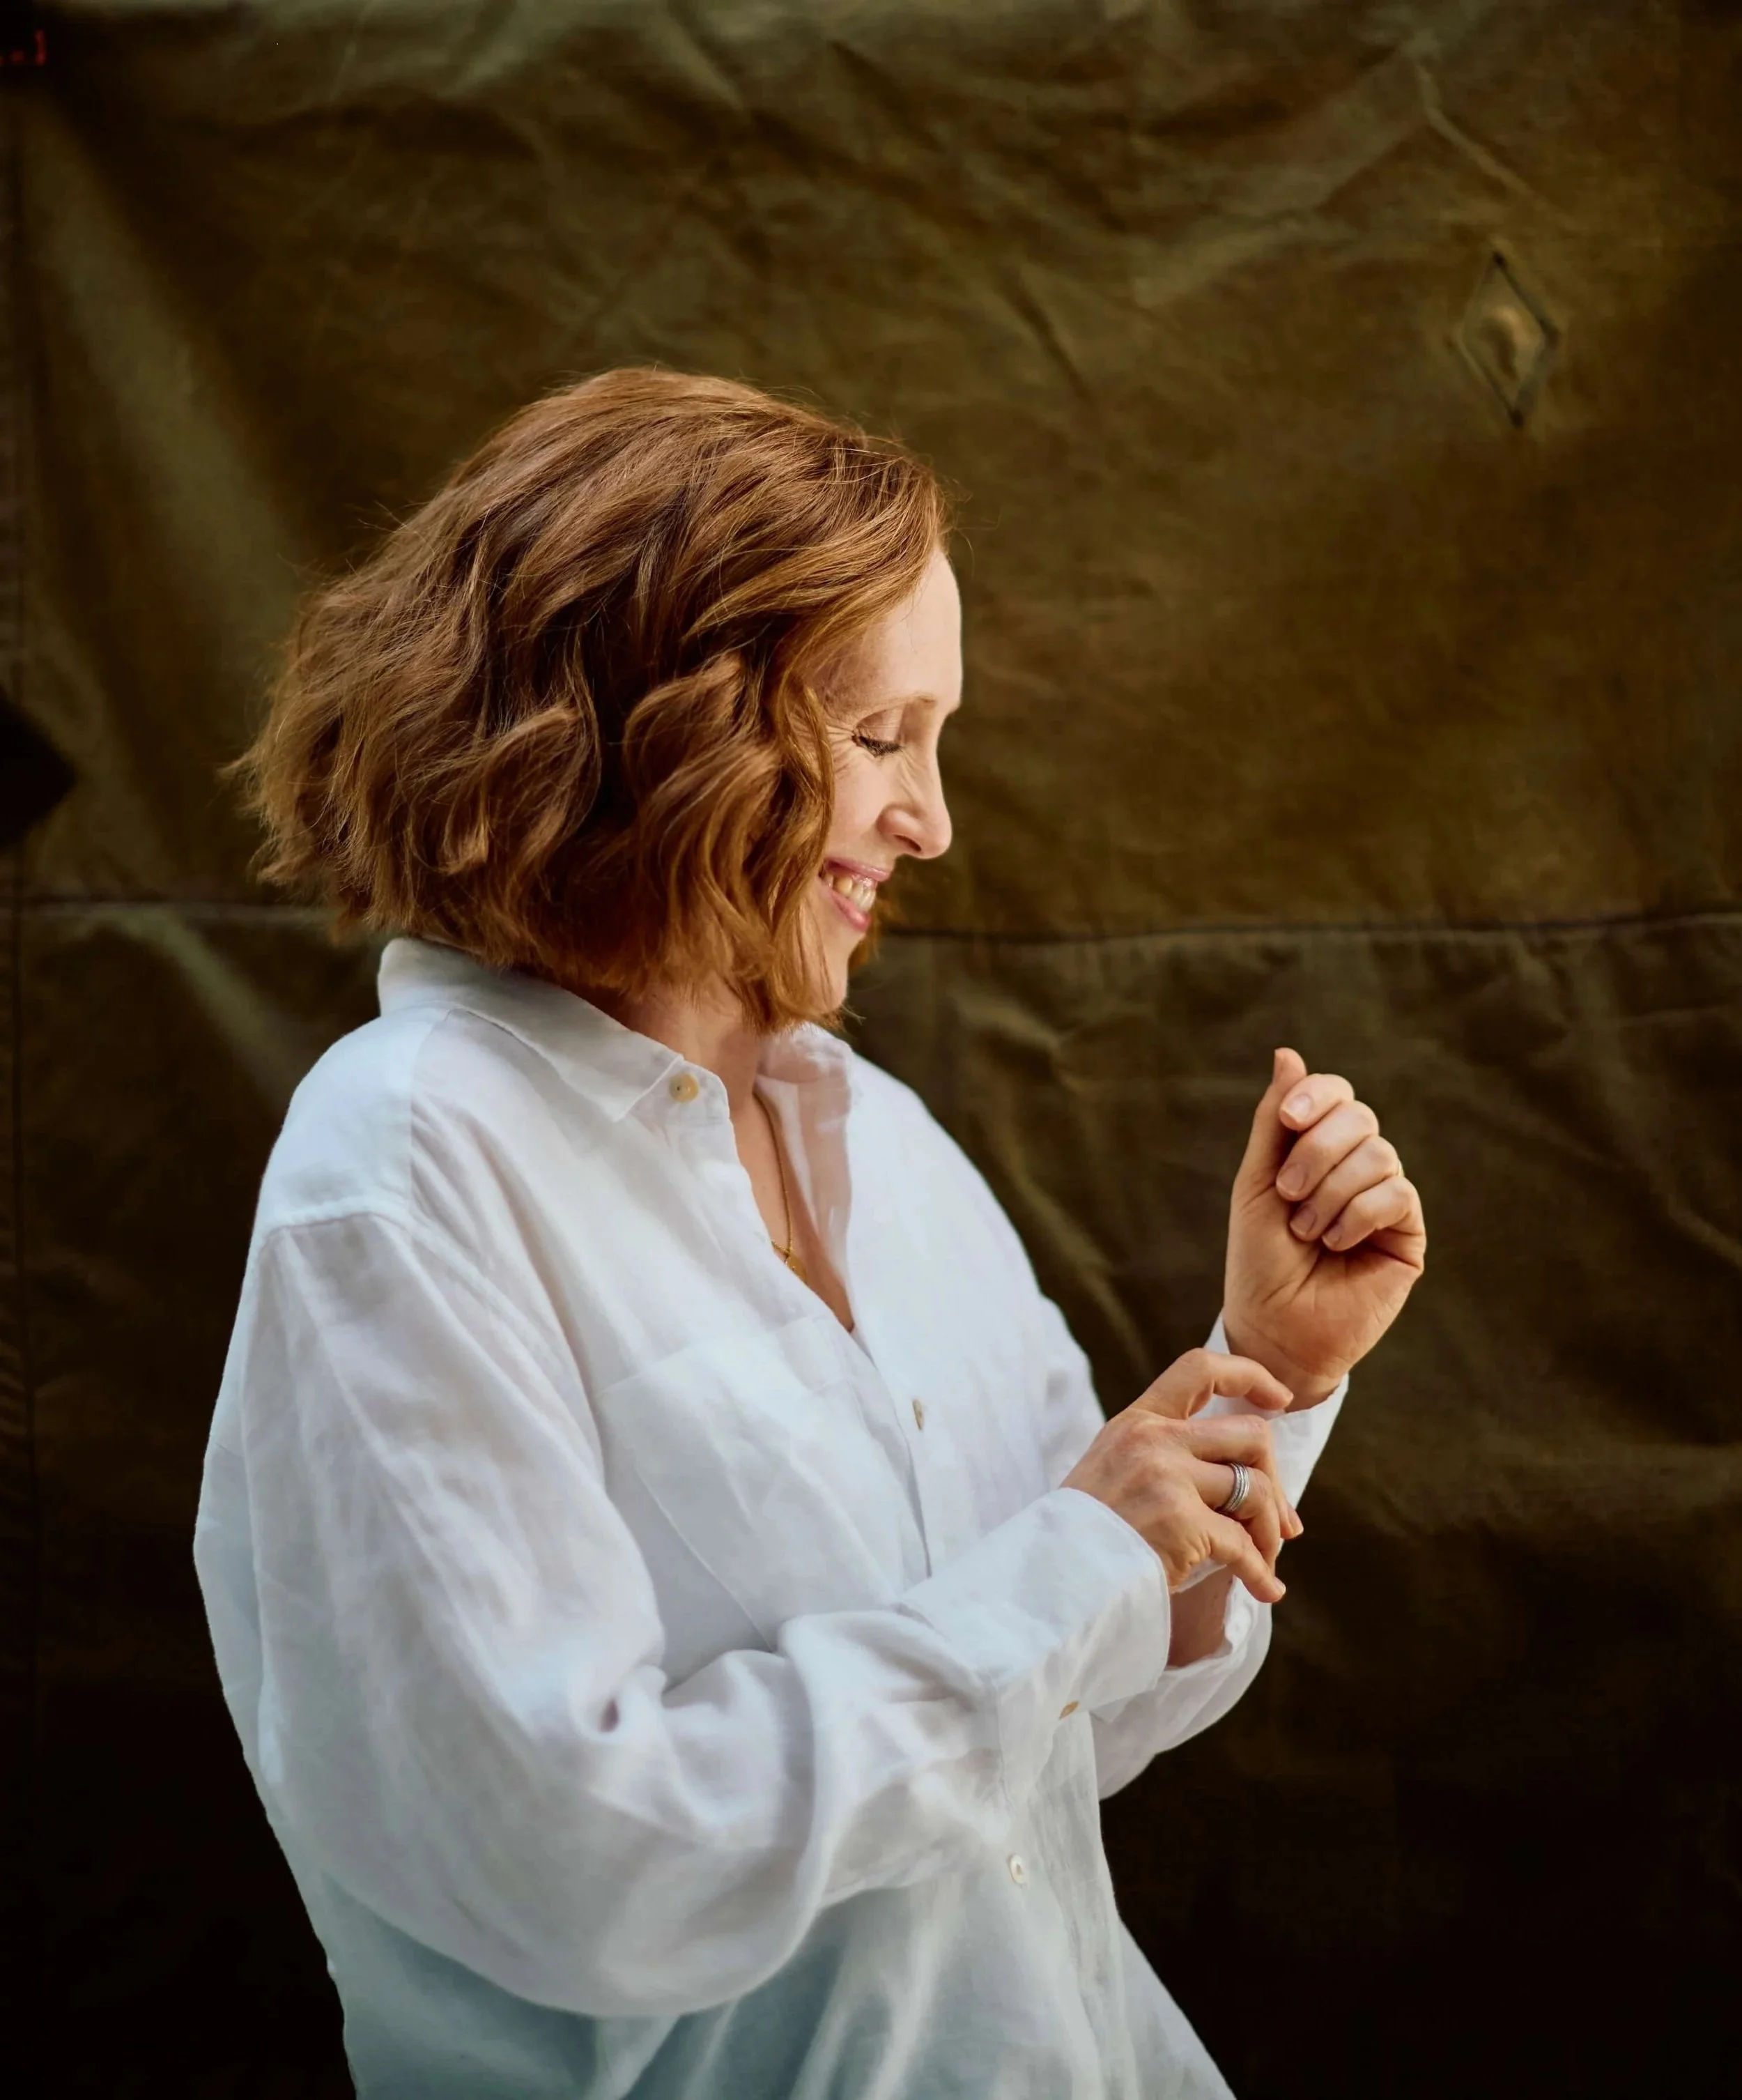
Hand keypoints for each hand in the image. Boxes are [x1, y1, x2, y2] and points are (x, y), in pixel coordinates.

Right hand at [1062, 1350, 1304, 1599]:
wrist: (1052, 1579)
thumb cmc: (1085, 1536)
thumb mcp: (1112, 1472)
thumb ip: (1161, 1458)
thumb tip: (1239, 1475)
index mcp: (1136, 1422)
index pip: (1200, 1369)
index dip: (1249, 1376)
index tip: (1279, 1400)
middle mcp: (1153, 1440)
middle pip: (1250, 1435)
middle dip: (1275, 1480)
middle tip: (1281, 1524)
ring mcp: (1168, 1478)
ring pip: (1257, 1489)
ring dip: (1269, 1531)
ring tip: (1264, 1560)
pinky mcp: (1181, 1523)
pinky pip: (1244, 1545)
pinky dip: (1261, 1572)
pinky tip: (1266, 1589)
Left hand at [1223, 1048, 1426, 1403]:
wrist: (1274, 1326)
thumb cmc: (1259, 1258)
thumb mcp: (1257, 1183)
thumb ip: (1274, 1122)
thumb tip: (1287, 1053)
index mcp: (1319, 1148)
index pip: (1335, 1094)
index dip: (1316, 1095)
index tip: (1288, 1119)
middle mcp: (1357, 1167)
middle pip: (1359, 1117)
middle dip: (1317, 1150)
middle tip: (1289, 1193)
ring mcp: (1385, 1198)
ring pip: (1379, 1154)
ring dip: (1331, 1191)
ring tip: (1307, 1232)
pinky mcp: (1407, 1232)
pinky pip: (1396, 1193)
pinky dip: (1357, 1214)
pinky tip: (1335, 1243)